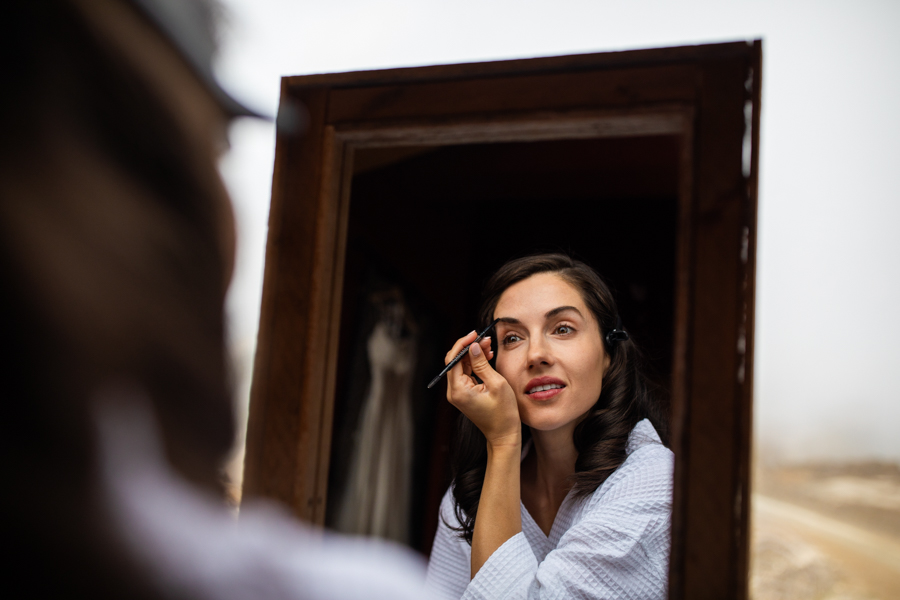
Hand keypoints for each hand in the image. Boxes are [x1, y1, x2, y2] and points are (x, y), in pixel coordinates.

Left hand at [445, 331, 519, 446]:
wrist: (503, 434)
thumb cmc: (503, 413)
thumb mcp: (496, 384)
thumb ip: (482, 363)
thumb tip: (472, 346)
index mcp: (458, 390)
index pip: (452, 360)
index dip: (463, 344)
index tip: (475, 334)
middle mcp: (454, 392)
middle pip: (455, 361)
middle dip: (469, 347)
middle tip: (484, 338)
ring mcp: (458, 393)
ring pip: (461, 366)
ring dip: (473, 354)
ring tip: (488, 345)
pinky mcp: (464, 394)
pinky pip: (466, 374)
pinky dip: (475, 364)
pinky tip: (487, 356)